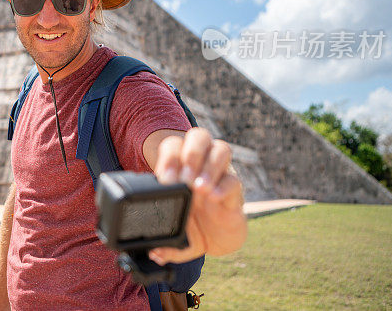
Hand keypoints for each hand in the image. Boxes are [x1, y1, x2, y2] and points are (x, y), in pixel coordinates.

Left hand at [148, 127, 246, 264]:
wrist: (219, 240)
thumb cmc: (194, 228)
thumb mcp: (177, 237)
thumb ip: (166, 246)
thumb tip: (155, 253)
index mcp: (181, 168)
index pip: (174, 146)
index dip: (169, 157)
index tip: (165, 180)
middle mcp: (201, 166)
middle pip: (198, 137)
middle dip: (190, 154)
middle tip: (184, 179)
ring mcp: (220, 175)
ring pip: (221, 148)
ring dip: (209, 166)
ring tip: (199, 188)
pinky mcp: (236, 190)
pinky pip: (234, 178)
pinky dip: (224, 186)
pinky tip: (214, 198)